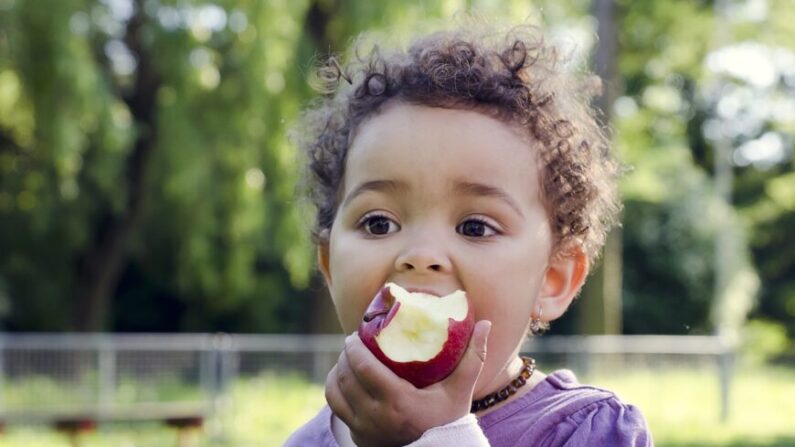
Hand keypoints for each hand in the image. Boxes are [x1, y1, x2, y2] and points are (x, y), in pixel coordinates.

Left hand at [325, 320, 490, 446]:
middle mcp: (376, 417)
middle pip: (347, 376)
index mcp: (398, 402)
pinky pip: (336, 407)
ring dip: (338, 371)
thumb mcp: (461, 390)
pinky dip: (335, 389)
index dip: (354, 347)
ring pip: (336, 392)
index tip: (355, 334)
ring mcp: (363, 429)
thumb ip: (474, 357)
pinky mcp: (357, 437)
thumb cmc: (449, 420)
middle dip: (345, 355)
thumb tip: (487, 323)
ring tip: (346, 358)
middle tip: (352, 342)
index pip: (364, 367)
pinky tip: (343, 379)